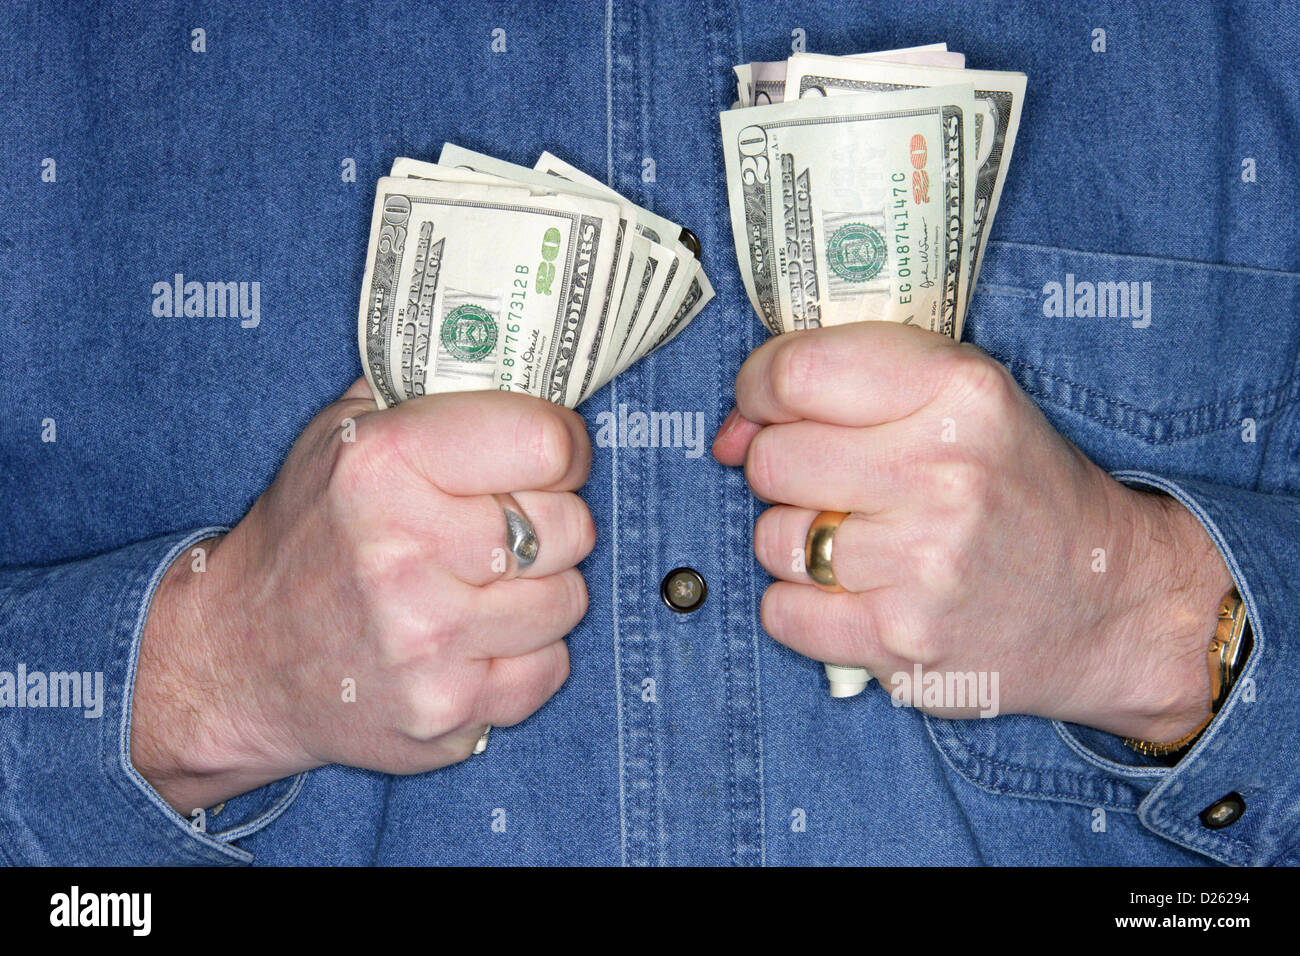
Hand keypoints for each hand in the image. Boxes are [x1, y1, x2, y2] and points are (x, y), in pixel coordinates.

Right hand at [132, 381, 594, 812]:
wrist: (240, 660)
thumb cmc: (310, 535)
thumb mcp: (345, 432)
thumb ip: (430, 384)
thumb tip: (525, 351)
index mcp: (383, 465)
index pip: (547, 441)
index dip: (562, 448)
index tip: (547, 459)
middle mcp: (402, 553)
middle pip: (571, 525)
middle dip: (550, 522)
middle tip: (499, 529)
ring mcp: (425, 640)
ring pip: (569, 600)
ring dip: (539, 592)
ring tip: (478, 587)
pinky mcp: (445, 710)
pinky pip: (551, 668)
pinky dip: (525, 655)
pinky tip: (474, 640)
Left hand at [713, 322, 1231, 741]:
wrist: (1112, 603)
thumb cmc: (1017, 490)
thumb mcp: (965, 399)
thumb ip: (850, 383)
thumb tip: (734, 429)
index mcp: (958, 391)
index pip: (796, 374)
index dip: (758, 390)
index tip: (761, 409)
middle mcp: (942, 472)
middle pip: (772, 461)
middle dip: (784, 472)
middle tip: (834, 485)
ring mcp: (923, 563)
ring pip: (772, 540)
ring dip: (798, 544)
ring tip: (860, 544)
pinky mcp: (903, 641)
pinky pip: (783, 613)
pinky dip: (805, 608)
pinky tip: (860, 595)